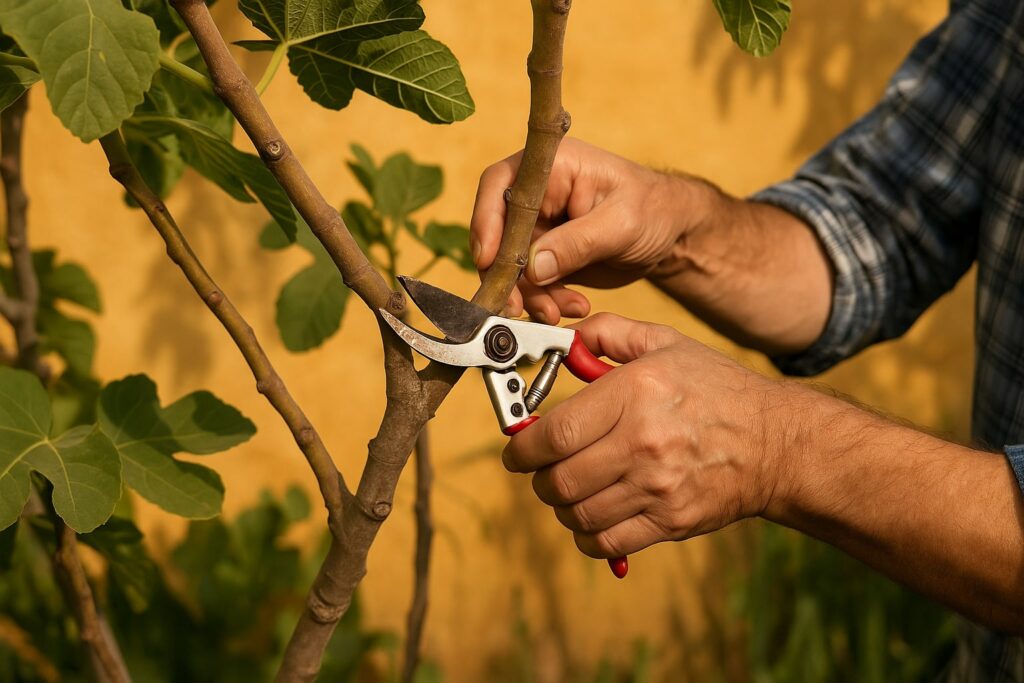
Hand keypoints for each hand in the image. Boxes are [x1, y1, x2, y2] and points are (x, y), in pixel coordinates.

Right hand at [471, 138, 711, 323]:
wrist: (672, 235)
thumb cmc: (654, 209)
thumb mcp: (621, 223)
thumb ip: (577, 242)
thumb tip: (532, 266)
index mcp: (552, 167)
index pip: (500, 185)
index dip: (486, 220)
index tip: (488, 259)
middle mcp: (536, 195)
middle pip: (497, 232)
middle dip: (505, 273)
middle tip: (516, 305)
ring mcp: (538, 228)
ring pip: (510, 266)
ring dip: (528, 295)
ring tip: (559, 312)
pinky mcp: (544, 256)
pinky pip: (530, 283)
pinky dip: (545, 300)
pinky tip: (574, 306)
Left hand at [501, 313, 787, 559]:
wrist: (775, 444)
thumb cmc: (717, 390)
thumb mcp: (667, 343)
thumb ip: (610, 333)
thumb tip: (567, 338)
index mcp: (636, 393)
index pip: (555, 432)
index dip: (523, 447)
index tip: (517, 451)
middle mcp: (643, 442)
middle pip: (559, 479)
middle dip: (538, 479)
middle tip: (541, 471)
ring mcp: (657, 487)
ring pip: (577, 513)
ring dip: (561, 507)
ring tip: (568, 492)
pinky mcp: (671, 521)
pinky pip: (606, 542)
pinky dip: (587, 536)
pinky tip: (591, 519)